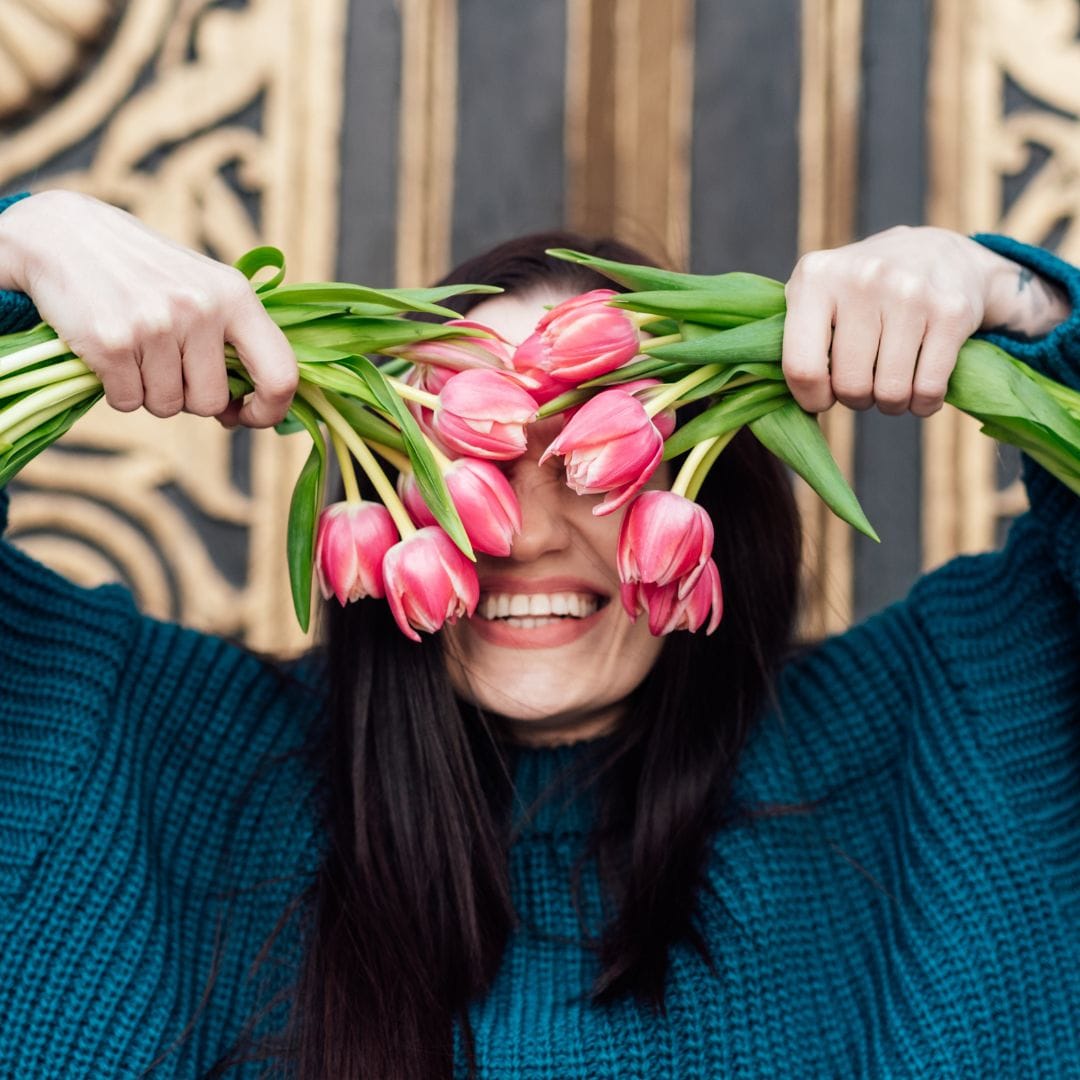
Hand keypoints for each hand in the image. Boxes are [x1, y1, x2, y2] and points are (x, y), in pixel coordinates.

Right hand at [0, 190, 296, 426]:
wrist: (62, 235)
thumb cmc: (145, 273)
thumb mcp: (204, 288)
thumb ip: (234, 343)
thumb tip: (246, 412)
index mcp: (235, 296)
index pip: (281, 374)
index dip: (269, 410)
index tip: (249, 415)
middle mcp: (200, 309)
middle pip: (210, 402)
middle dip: (188, 397)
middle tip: (166, 363)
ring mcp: (155, 325)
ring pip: (166, 406)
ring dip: (149, 391)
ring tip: (136, 349)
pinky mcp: (111, 342)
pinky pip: (127, 402)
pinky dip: (117, 390)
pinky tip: (110, 353)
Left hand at [782, 225, 1008, 416]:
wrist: (937, 251)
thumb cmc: (860, 290)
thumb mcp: (816, 293)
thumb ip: (795, 338)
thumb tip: (798, 405)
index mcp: (817, 277)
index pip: (802, 367)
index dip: (811, 398)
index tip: (822, 397)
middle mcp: (862, 279)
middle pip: (850, 385)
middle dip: (856, 398)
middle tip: (864, 382)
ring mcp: (910, 293)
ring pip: (891, 392)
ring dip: (890, 403)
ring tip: (890, 383)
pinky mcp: (951, 311)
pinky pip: (929, 389)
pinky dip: (924, 403)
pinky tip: (920, 389)